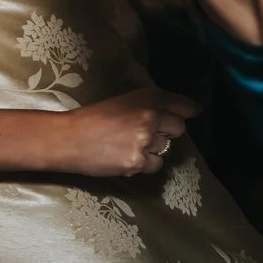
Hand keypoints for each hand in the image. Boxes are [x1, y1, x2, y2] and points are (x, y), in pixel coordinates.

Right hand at [61, 88, 201, 175]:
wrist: (68, 138)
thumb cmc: (93, 119)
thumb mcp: (124, 102)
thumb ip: (152, 104)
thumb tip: (187, 111)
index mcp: (146, 98)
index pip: (181, 104)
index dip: (189, 110)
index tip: (194, 112)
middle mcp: (149, 116)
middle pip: (178, 128)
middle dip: (168, 132)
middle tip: (148, 134)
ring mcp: (145, 140)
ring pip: (166, 148)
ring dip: (153, 149)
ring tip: (129, 146)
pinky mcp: (137, 161)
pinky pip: (155, 165)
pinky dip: (144, 164)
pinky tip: (126, 157)